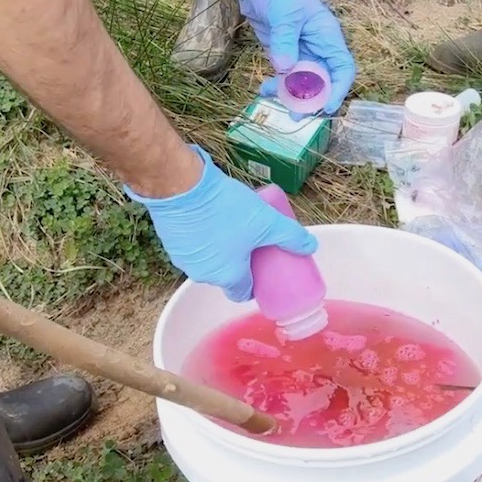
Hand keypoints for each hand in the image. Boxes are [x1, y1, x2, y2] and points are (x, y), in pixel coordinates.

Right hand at [126, 145, 317, 301]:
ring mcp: (183, 260)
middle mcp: (203, 274)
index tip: (263, 269)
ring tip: (230, 228)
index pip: (242, 293)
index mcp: (227, 276)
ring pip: (207, 261)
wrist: (182, 187)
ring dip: (217, 250)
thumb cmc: (226, 209)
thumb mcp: (266, 222)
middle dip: (238, 263)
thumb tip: (310, 245)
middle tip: (250, 243)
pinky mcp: (170, 243)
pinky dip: (200, 239)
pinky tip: (208, 221)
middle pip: (225, 275)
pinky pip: (190, 247)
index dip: (255, 283)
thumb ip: (290, 236)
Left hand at [234, 0, 355, 114]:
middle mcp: (318, 48)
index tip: (326, 106)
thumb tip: (285, 69)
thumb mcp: (284, 12)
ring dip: (293, 97)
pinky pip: (285, 76)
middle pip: (324, 81)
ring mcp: (301, 51)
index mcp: (327, 37)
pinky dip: (277, 86)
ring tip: (279, 106)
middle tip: (298, 114)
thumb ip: (285, 41)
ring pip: (303, 83)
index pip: (342, 69)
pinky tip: (264, 90)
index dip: (338, 90)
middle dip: (313, 100)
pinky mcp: (284, 53)